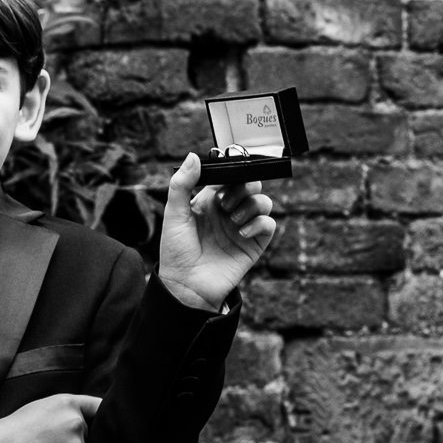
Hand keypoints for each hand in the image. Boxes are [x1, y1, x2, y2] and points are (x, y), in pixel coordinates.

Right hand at [0, 393, 100, 442]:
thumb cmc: (14, 429)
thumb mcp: (40, 407)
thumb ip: (66, 410)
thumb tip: (87, 422)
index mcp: (68, 404)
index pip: (98, 406)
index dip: (102, 414)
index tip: (106, 420)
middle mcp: (76, 424)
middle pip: (87, 436)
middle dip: (74, 441)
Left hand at [155, 153, 275, 311]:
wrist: (186, 285)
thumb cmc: (176, 251)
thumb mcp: (174, 214)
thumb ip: (182, 184)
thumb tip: (193, 157)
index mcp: (209, 201)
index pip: (228, 177)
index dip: (232, 170)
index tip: (229, 169)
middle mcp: (228, 211)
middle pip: (250, 185)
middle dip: (246, 184)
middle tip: (228, 198)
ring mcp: (242, 226)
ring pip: (262, 201)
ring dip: (251, 204)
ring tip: (232, 218)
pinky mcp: (253, 244)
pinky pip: (268, 224)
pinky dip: (258, 223)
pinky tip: (241, 231)